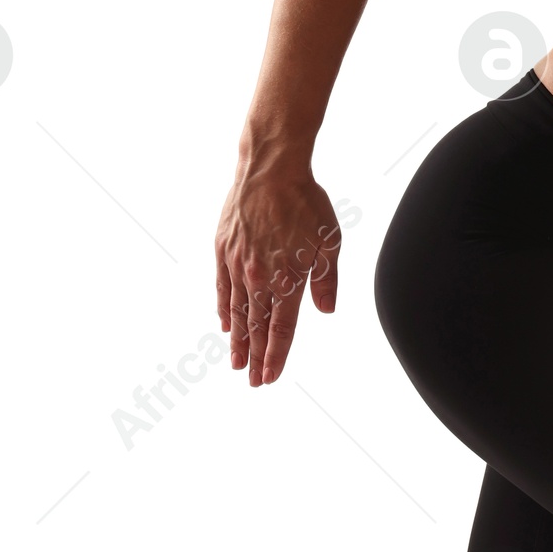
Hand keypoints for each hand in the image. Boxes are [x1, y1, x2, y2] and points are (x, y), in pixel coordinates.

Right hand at [215, 164, 340, 385]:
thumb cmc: (306, 203)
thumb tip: (325, 311)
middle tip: (254, 382)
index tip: (271, 377)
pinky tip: (226, 325)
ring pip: (237, 312)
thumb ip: (327, 281)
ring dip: (238, 340)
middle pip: (257, 327)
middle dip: (257, 357)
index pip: (281, 328)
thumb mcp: (330, 242)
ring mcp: (237, 264)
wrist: (270, 169)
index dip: (276, 355)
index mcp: (288, 278)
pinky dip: (224, 309)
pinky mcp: (223, 250)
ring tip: (237, 364)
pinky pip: (222, 288)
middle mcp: (259, 277)